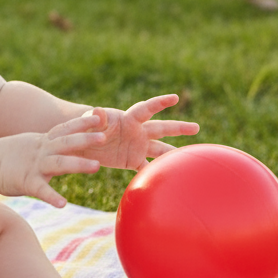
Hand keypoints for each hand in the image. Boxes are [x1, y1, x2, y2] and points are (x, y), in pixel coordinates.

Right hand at [0, 114, 105, 208]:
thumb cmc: (13, 154)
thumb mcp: (35, 143)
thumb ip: (52, 142)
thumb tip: (70, 141)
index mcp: (44, 141)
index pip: (66, 129)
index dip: (83, 123)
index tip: (101, 118)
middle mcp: (42, 150)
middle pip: (67, 142)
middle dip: (86, 139)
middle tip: (104, 137)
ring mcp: (35, 165)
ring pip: (60, 163)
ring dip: (79, 164)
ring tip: (97, 166)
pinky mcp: (27, 182)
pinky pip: (41, 190)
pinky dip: (52, 196)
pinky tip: (63, 204)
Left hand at [82, 94, 198, 170]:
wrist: (81, 142)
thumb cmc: (84, 127)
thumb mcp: (88, 122)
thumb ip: (95, 118)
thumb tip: (97, 111)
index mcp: (128, 119)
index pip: (147, 109)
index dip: (160, 103)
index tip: (175, 97)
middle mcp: (137, 131)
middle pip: (162, 128)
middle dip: (179, 128)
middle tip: (196, 127)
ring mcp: (137, 146)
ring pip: (160, 149)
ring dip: (173, 153)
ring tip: (191, 157)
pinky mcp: (132, 160)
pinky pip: (148, 168)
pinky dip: (158, 173)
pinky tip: (171, 179)